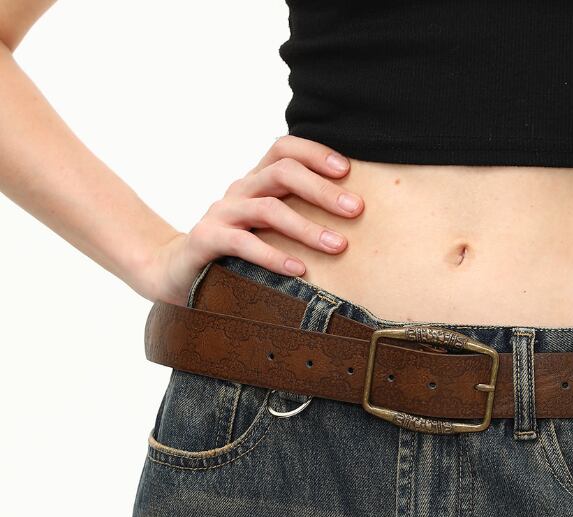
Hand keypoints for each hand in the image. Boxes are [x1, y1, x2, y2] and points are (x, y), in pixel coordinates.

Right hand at [140, 135, 364, 304]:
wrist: (176, 271)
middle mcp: (239, 191)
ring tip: (338, 246)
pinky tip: (300, 270)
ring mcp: (221, 214)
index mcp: (255, 182)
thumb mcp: (266, 228)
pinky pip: (244, 244)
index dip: (315, 153)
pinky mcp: (207, 240)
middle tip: (355, 209)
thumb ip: (295, 216)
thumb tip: (349, 219)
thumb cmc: (234, 251)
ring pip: (268, 209)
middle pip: (282, 173)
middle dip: (322, 189)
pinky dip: (274, 257)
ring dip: (307, 227)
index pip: (284, 149)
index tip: (348, 170)